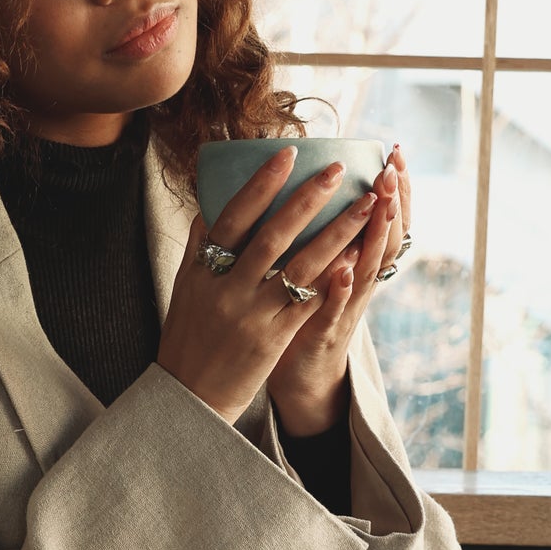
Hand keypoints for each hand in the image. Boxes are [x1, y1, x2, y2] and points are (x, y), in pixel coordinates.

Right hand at [158, 145, 396, 429]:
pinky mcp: (274, 339)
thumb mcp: (184, 287)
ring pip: (299, 266)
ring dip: (336, 232)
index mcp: (203, 270)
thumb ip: (198, 246)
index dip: (261, 185)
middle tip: (336, 170)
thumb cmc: (188, 336)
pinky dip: (333, 278)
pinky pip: (309, 302)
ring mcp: (253, 315)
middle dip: (307, 200)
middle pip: (272, 236)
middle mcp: (228, 289)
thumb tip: (210, 204)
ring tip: (365, 205)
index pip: (233, 217)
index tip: (287, 154)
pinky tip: (357, 255)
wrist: (190, 395)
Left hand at [267, 143, 410, 434]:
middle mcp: (358, 282)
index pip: (382, 217)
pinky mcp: (324, 334)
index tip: (396, 151)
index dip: (393, 187)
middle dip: (391, 201)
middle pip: (383, 237)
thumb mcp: (314, 265)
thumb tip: (301, 180)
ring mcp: (345, 308)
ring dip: (374, 236)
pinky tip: (343, 268)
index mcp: (354, 260)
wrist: (301, 376)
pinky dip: (340, 289)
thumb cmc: (301, 312)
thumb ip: (315, 229)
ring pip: (367, 268)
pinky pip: (334, 310)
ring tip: (380, 203)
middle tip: (394, 168)